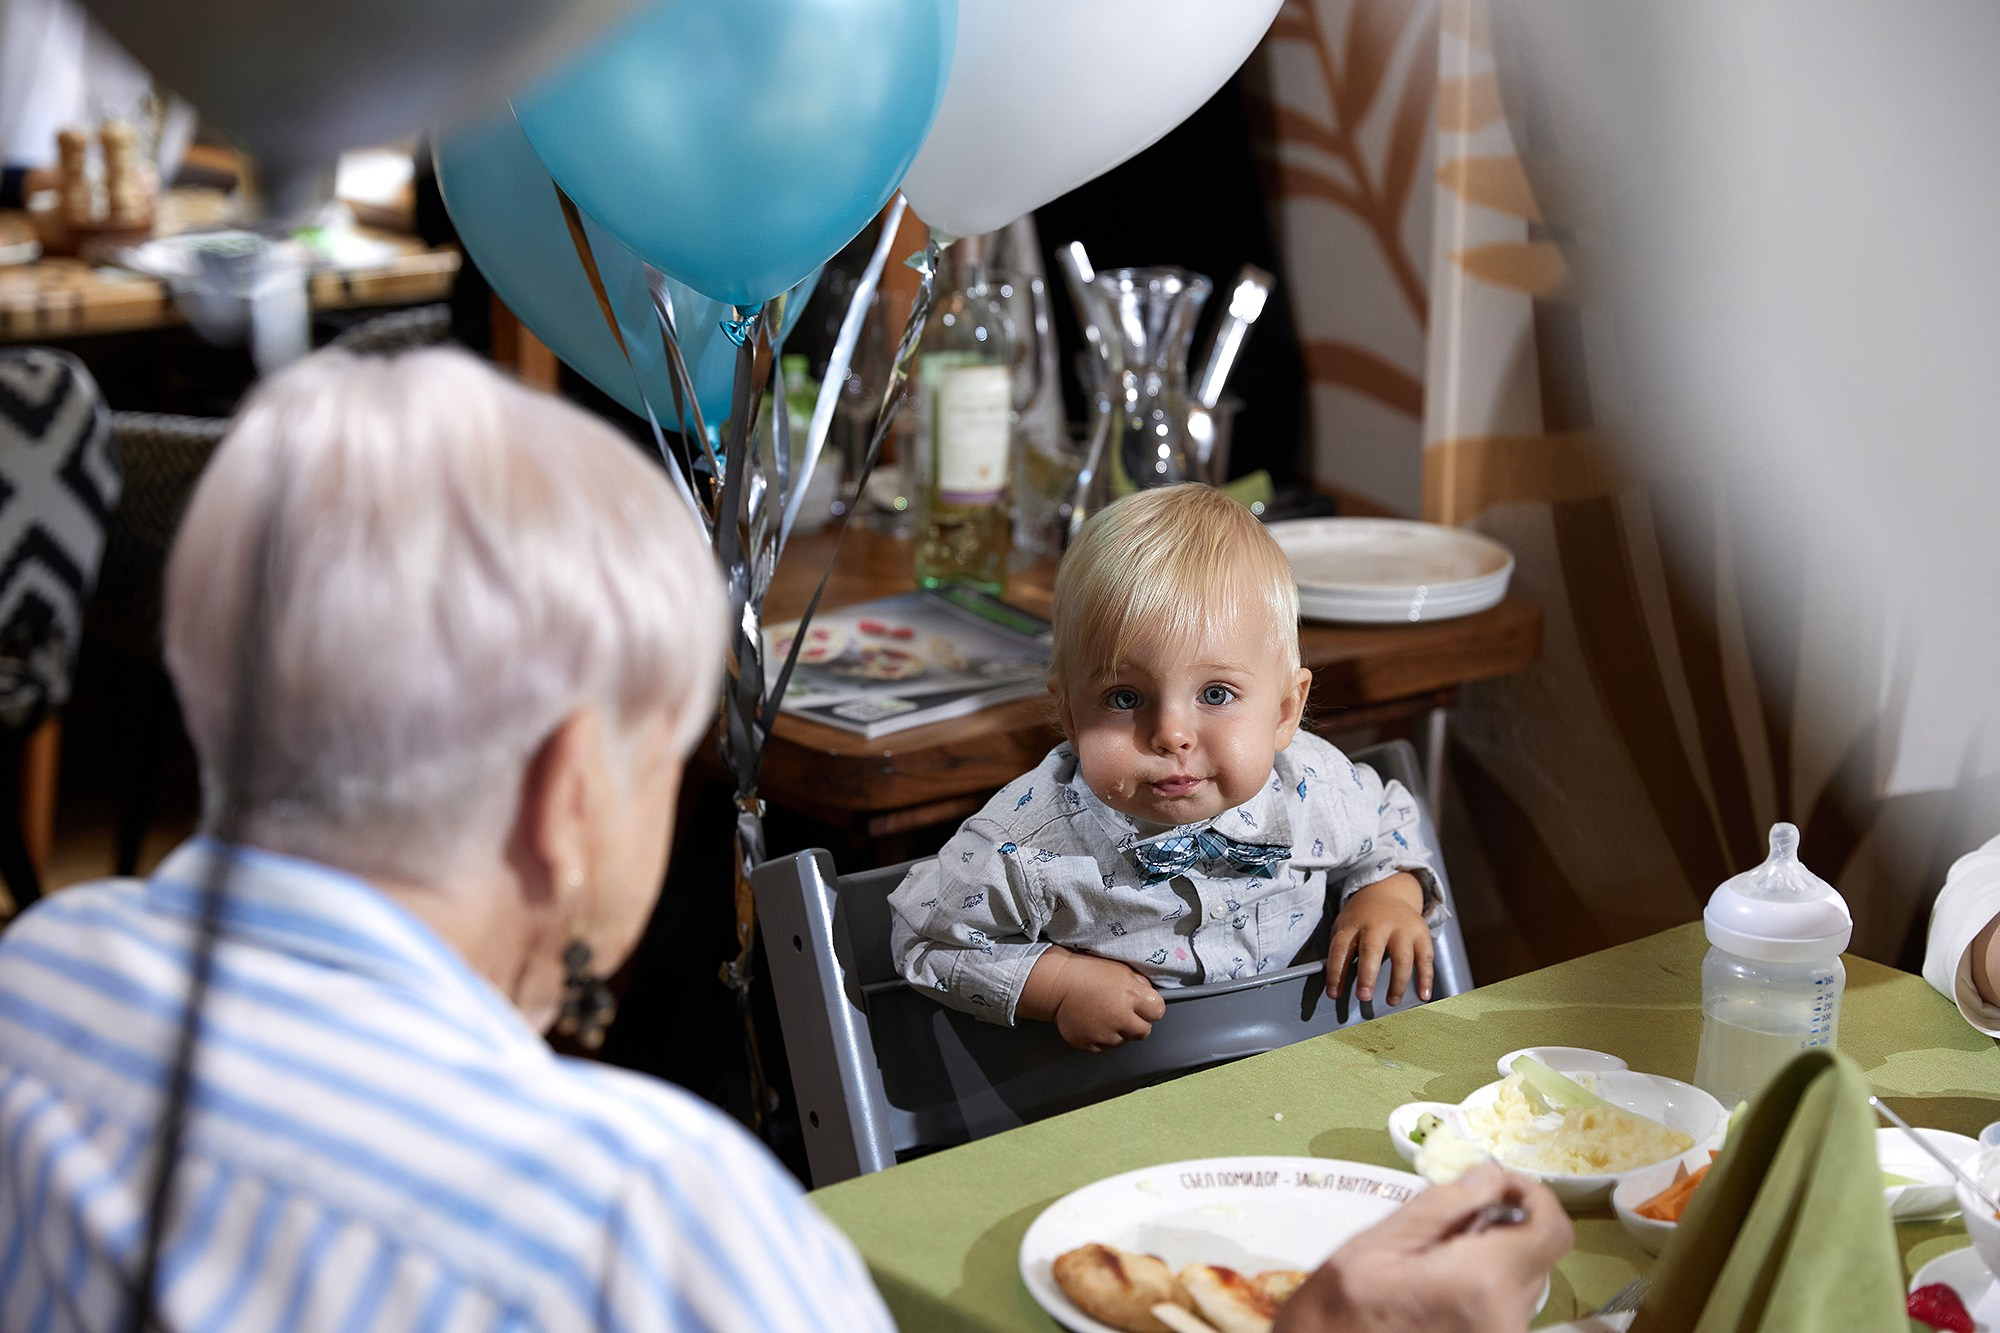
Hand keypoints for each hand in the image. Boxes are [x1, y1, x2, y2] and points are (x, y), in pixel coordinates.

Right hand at [1018, 947, 1166, 1050]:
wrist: (1057, 983)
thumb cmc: (1088, 972)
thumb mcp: (1121, 970)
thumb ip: (1140, 985)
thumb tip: (1151, 997)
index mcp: (1132, 995)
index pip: (1158, 1012)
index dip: (1151, 1008)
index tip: (1143, 1005)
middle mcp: (1121, 1017)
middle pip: (1144, 1032)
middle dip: (1137, 1023)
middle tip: (1124, 1013)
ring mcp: (1105, 1034)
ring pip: (1123, 1041)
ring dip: (1118, 1032)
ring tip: (1104, 1016)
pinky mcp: (1089, 1044)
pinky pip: (1103, 1047)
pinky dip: (1101, 1038)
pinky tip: (1093, 1023)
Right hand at [1273, 1165, 1571, 1332]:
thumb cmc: (1343, 1306)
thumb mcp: (1380, 1241)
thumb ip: (1444, 1205)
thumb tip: (1491, 1175)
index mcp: (1482, 1282)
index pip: (1551, 1229)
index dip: (1534, 1195)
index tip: (1498, 1185)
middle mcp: (1507, 1318)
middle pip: (1538, 1254)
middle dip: (1506, 1225)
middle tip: (1455, 1218)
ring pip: (1525, 1280)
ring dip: (1496, 1257)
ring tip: (1441, 1257)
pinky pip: (1508, 1307)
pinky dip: (1487, 1286)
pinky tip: (1444, 1286)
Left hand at [1328, 873, 1432, 1004]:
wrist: (1388, 892)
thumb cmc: (1363, 918)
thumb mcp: (1345, 926)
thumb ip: (1341, 951)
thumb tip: (1335, 986)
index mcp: (1354, 924)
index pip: (1340, 949)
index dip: (1335, 973)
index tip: (1333, 994)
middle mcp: (1378, 925)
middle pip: (1372, 950)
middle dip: (1367, 975)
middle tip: (1364, 996)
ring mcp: (1401, 929)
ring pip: (1402, 957)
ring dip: (1397, 982)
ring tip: (1392, 1001)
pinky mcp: (1421, 934)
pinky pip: (1425, 958)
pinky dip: (1426, 978)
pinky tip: (1423, 995)